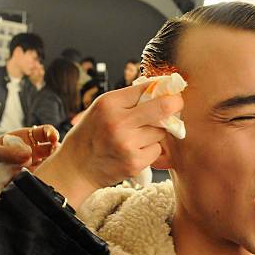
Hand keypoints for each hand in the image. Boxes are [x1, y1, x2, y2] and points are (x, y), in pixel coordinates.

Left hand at [0, 125, 59, 230]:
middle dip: (56, 150)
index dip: (51, 133)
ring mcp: (32, 167)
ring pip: (51, 164)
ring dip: (53, 166)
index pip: (43, 132)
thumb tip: (28, 154)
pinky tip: (44, 181)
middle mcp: (31, 152)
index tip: (53, 138)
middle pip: (52, 148)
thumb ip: (5, 151)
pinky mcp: (31, 181)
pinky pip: (43, 178)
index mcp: (22, 138)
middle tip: (54, 156)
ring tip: (49, 169)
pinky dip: (46, 179)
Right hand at [34, 81, 182, 207]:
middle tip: (177, 104)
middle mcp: (118, 122)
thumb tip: (160, 87)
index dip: (163, 88)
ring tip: (136, 136)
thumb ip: (128, 99)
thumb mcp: (102, 108)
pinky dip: (150, 150)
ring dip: (155, 132)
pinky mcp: (134, 163)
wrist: (76, 167)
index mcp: (109, 103)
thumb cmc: (92, 134)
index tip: (171, 90)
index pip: (147, 88)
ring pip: (161, 131)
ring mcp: (127, 144)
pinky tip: (134, 151)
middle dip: (175, 104)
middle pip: (163, 107)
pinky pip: (156, 150)